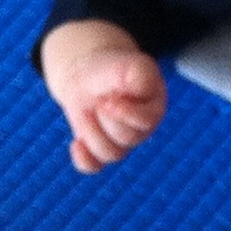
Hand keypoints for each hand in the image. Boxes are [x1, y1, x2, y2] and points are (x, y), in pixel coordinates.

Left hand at [39, 19, 168, 172]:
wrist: (89, 74)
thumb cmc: (113, 68)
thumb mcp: (129, 64)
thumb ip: (140, 73)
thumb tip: (140, 90)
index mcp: (154, 107)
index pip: (147, 121)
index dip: (125, 113)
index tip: (108, 99)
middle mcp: (142, 129)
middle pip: (128, 139)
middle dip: (106, 119)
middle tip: (99, 100)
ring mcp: (121, 141)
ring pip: (111, 154)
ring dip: (92, 132)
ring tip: (87, 111)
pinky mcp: (100, 149)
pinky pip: (94, 166)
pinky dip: (84, 159)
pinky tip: (76, 143)